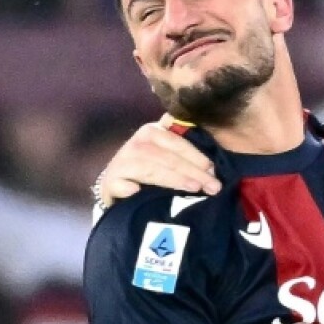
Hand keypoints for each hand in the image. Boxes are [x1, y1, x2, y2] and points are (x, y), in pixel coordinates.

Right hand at [98, 114, 221, 206]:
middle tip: (212, 186)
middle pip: (166, 156)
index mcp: (152, 132)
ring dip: (172, 178)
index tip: (213, 170)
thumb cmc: (150, 172)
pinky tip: (136, 191)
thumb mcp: (167, 157)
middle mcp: (136, 144)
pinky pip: (119, 184)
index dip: (196, 155)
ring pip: (149, 168)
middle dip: (192, 170)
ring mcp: (121, 163)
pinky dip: (127, 187)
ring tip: (193, 188)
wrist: (118, 187)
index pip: (177, 142)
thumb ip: (185, 154)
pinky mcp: (110, 182)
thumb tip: (211, 166)